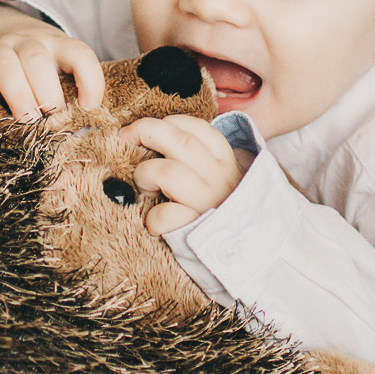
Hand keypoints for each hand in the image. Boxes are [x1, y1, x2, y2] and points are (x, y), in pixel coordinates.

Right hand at [0, 3, 104, 121]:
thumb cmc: (34, 60)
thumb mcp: (57, 62)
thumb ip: (70, 85)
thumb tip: (84, 124)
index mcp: (56, 43)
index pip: (79, 54)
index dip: (90, 80)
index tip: (88, 107)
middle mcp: (26, 40)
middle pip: (37, 60)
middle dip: (47, 93)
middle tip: (51, 121)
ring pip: (5, 65)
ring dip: (17, 95)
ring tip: (25, 121)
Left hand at [121, 115, 249, 233]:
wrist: (247, 251)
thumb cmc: (220, 211)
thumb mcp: (218, 179)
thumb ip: (197, 159)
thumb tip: (156, 138)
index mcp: (225, 161)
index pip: (198, 128)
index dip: (168, 121)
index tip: (145, 128)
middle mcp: (220, 178)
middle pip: (180, 142)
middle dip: (146, 132)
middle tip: (126, 139)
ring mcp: (208, 203)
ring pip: (169, 172)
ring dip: (146, 175)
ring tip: (146, 189)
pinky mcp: (196, 229)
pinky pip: (167, 215)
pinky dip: (153, 219)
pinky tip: (154, 223)